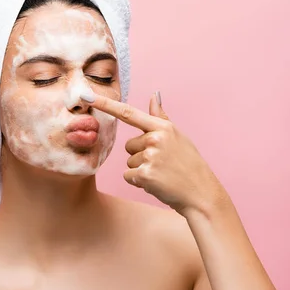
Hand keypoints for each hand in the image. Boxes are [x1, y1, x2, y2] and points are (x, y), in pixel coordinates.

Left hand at [90, 91, 227, 216]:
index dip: (106, 104)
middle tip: (162, 164)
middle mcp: (156, 139)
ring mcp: (150, 156)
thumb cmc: (189, 165)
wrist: (201, 194)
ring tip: (163, 174)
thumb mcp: (178, 137)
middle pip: (129, 145)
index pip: (128, 113)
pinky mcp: (145, 174)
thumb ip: (161, 117)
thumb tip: (154, 95)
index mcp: (163, 127)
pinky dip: (139, 182)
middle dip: (141, 155)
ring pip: (129, 162)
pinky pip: (129, 176)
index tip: (87, 95)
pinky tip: (157, 183)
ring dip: (141, 170)